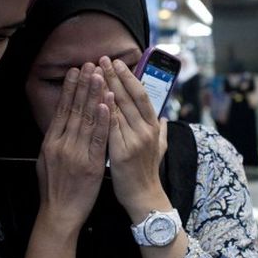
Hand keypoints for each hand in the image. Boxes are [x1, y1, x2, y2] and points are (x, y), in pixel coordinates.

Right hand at [36, 62, 110, 230]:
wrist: (59, 214)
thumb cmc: (54, 190)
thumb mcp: (46, 161)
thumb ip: (54, 141)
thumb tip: (58, 123)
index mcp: (50, 142)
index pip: (61, 110)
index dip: (69, 89)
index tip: (75, 72)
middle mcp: (62, 144)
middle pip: (73, 109)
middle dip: (83, 85)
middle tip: (89, 64)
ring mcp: (76, 153)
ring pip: (86, 119)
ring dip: (94, 96)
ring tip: (99, 76)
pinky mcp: (90, 164)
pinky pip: (98, 138)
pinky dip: (102, 120)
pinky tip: (106, 104)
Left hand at [99, 57, 166, 216]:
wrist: (144, 198)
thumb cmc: (147, 174)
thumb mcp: (159, 149)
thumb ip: (161, 132)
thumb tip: (163, 118)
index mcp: (153, 127)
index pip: (141, 95)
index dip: (129, 77)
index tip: (117, 63)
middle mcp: (146, 130)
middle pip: (129, 97)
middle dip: (114, 76)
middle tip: (102, 59)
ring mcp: (135, 140)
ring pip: (119, 108)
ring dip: (106, 88)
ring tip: (94, 72)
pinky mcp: (123, 152)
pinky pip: (112, 128)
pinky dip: (105, 112)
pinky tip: (96, 99)